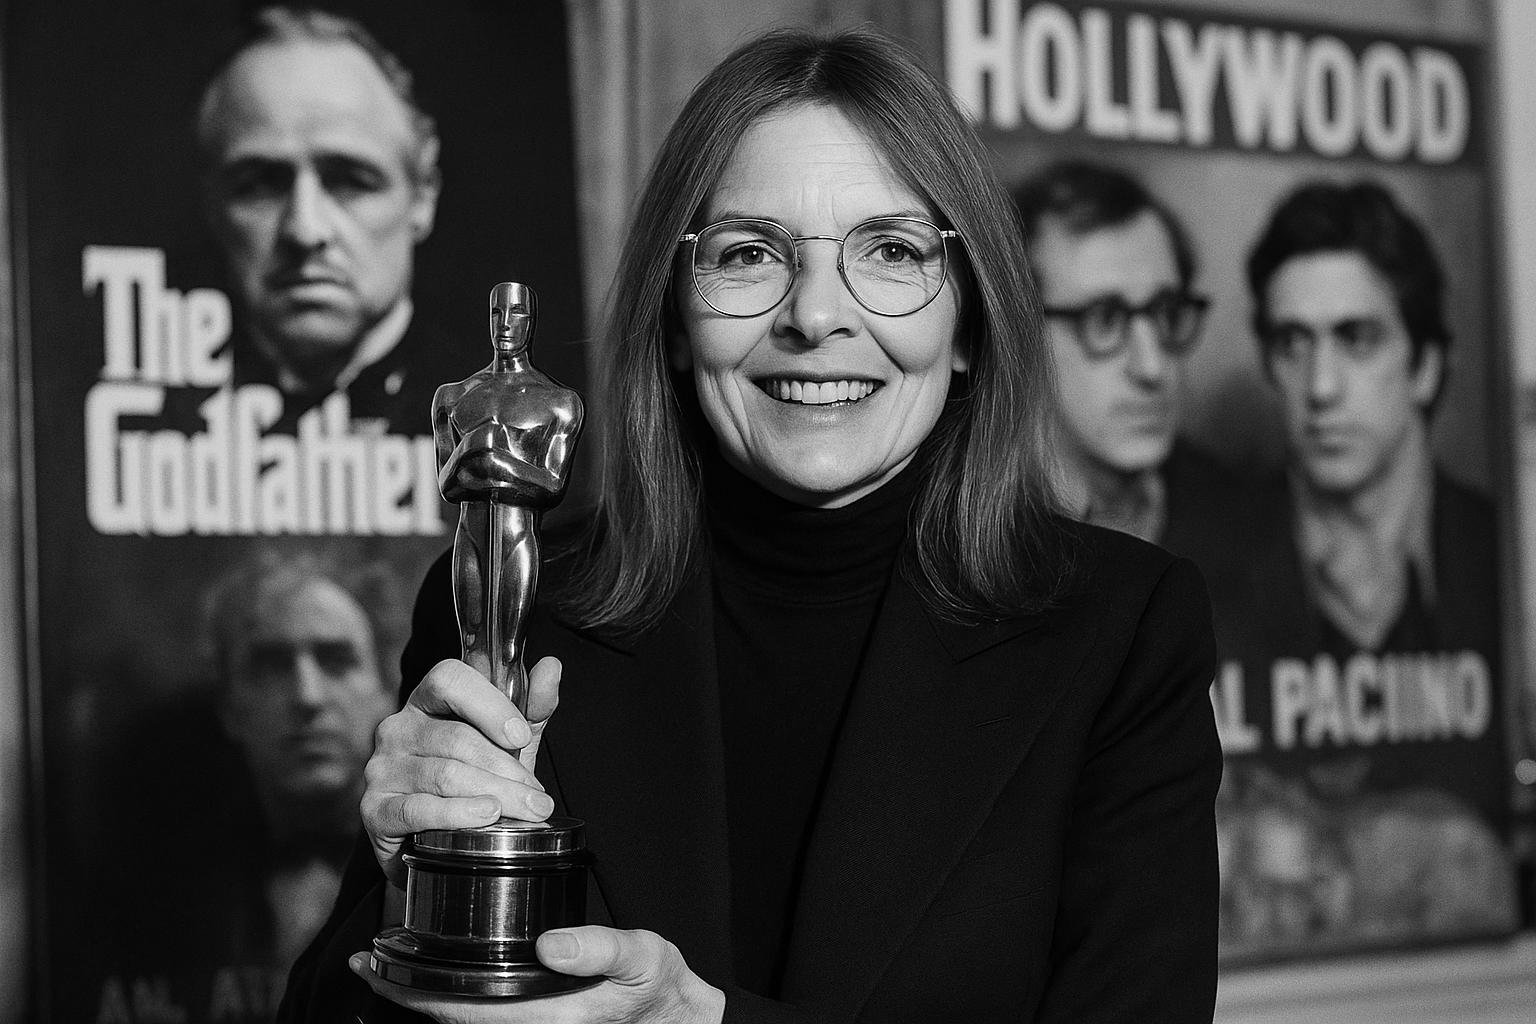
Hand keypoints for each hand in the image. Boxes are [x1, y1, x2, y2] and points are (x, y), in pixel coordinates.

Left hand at [350, 926, 725, 1023]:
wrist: (683, 1020)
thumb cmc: (661, 987)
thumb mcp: (641, 956)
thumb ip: (597, 948)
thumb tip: (547, 945)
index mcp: (546, 1018)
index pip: (459, 1010)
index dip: (411, 991)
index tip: (375, 965)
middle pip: (448, 1019)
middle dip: (402, 993)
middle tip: (364, 960)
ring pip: (461, 1020)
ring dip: (421, 996)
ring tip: (387, 965)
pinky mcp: (536, 1023)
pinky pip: (480, 1017)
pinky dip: (450, 998)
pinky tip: (439, 976)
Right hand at [361, 656, 561, 885]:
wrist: (434, 840)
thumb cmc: (473, 780)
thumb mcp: (507, 743)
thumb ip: (529, 707)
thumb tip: (551, 666)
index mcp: (426, 701)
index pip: (449, 679)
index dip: (488, 704)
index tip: (521, 737)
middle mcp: (397, 729)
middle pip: (456, 738)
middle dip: (506, 769)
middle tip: (538, 796)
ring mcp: (382, 768)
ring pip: (444, 774)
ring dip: (494, 794)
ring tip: (527, 810)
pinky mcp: (375, 809)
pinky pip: (418, 809)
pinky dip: (458, 814)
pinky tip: (486, 816)